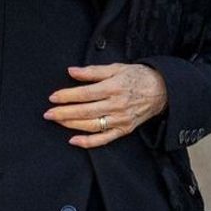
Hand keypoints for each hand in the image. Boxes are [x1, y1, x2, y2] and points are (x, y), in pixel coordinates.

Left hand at [44, 64, 167, 148]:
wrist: (162, 90)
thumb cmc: (138, 76)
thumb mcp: (116, 68)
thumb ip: (92, 71)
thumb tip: (71, 71)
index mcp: (114, 87)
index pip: (85, 93)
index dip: (67, 96)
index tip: (53, 97)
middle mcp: (117, 105)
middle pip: (85, 111)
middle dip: (64, 113)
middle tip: (48, 114)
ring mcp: (120, 120)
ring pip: (91, 125)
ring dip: (71, 125)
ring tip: (57, 121)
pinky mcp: (124, 130)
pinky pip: (103, 139)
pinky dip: (88, 142)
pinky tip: (73, 140)